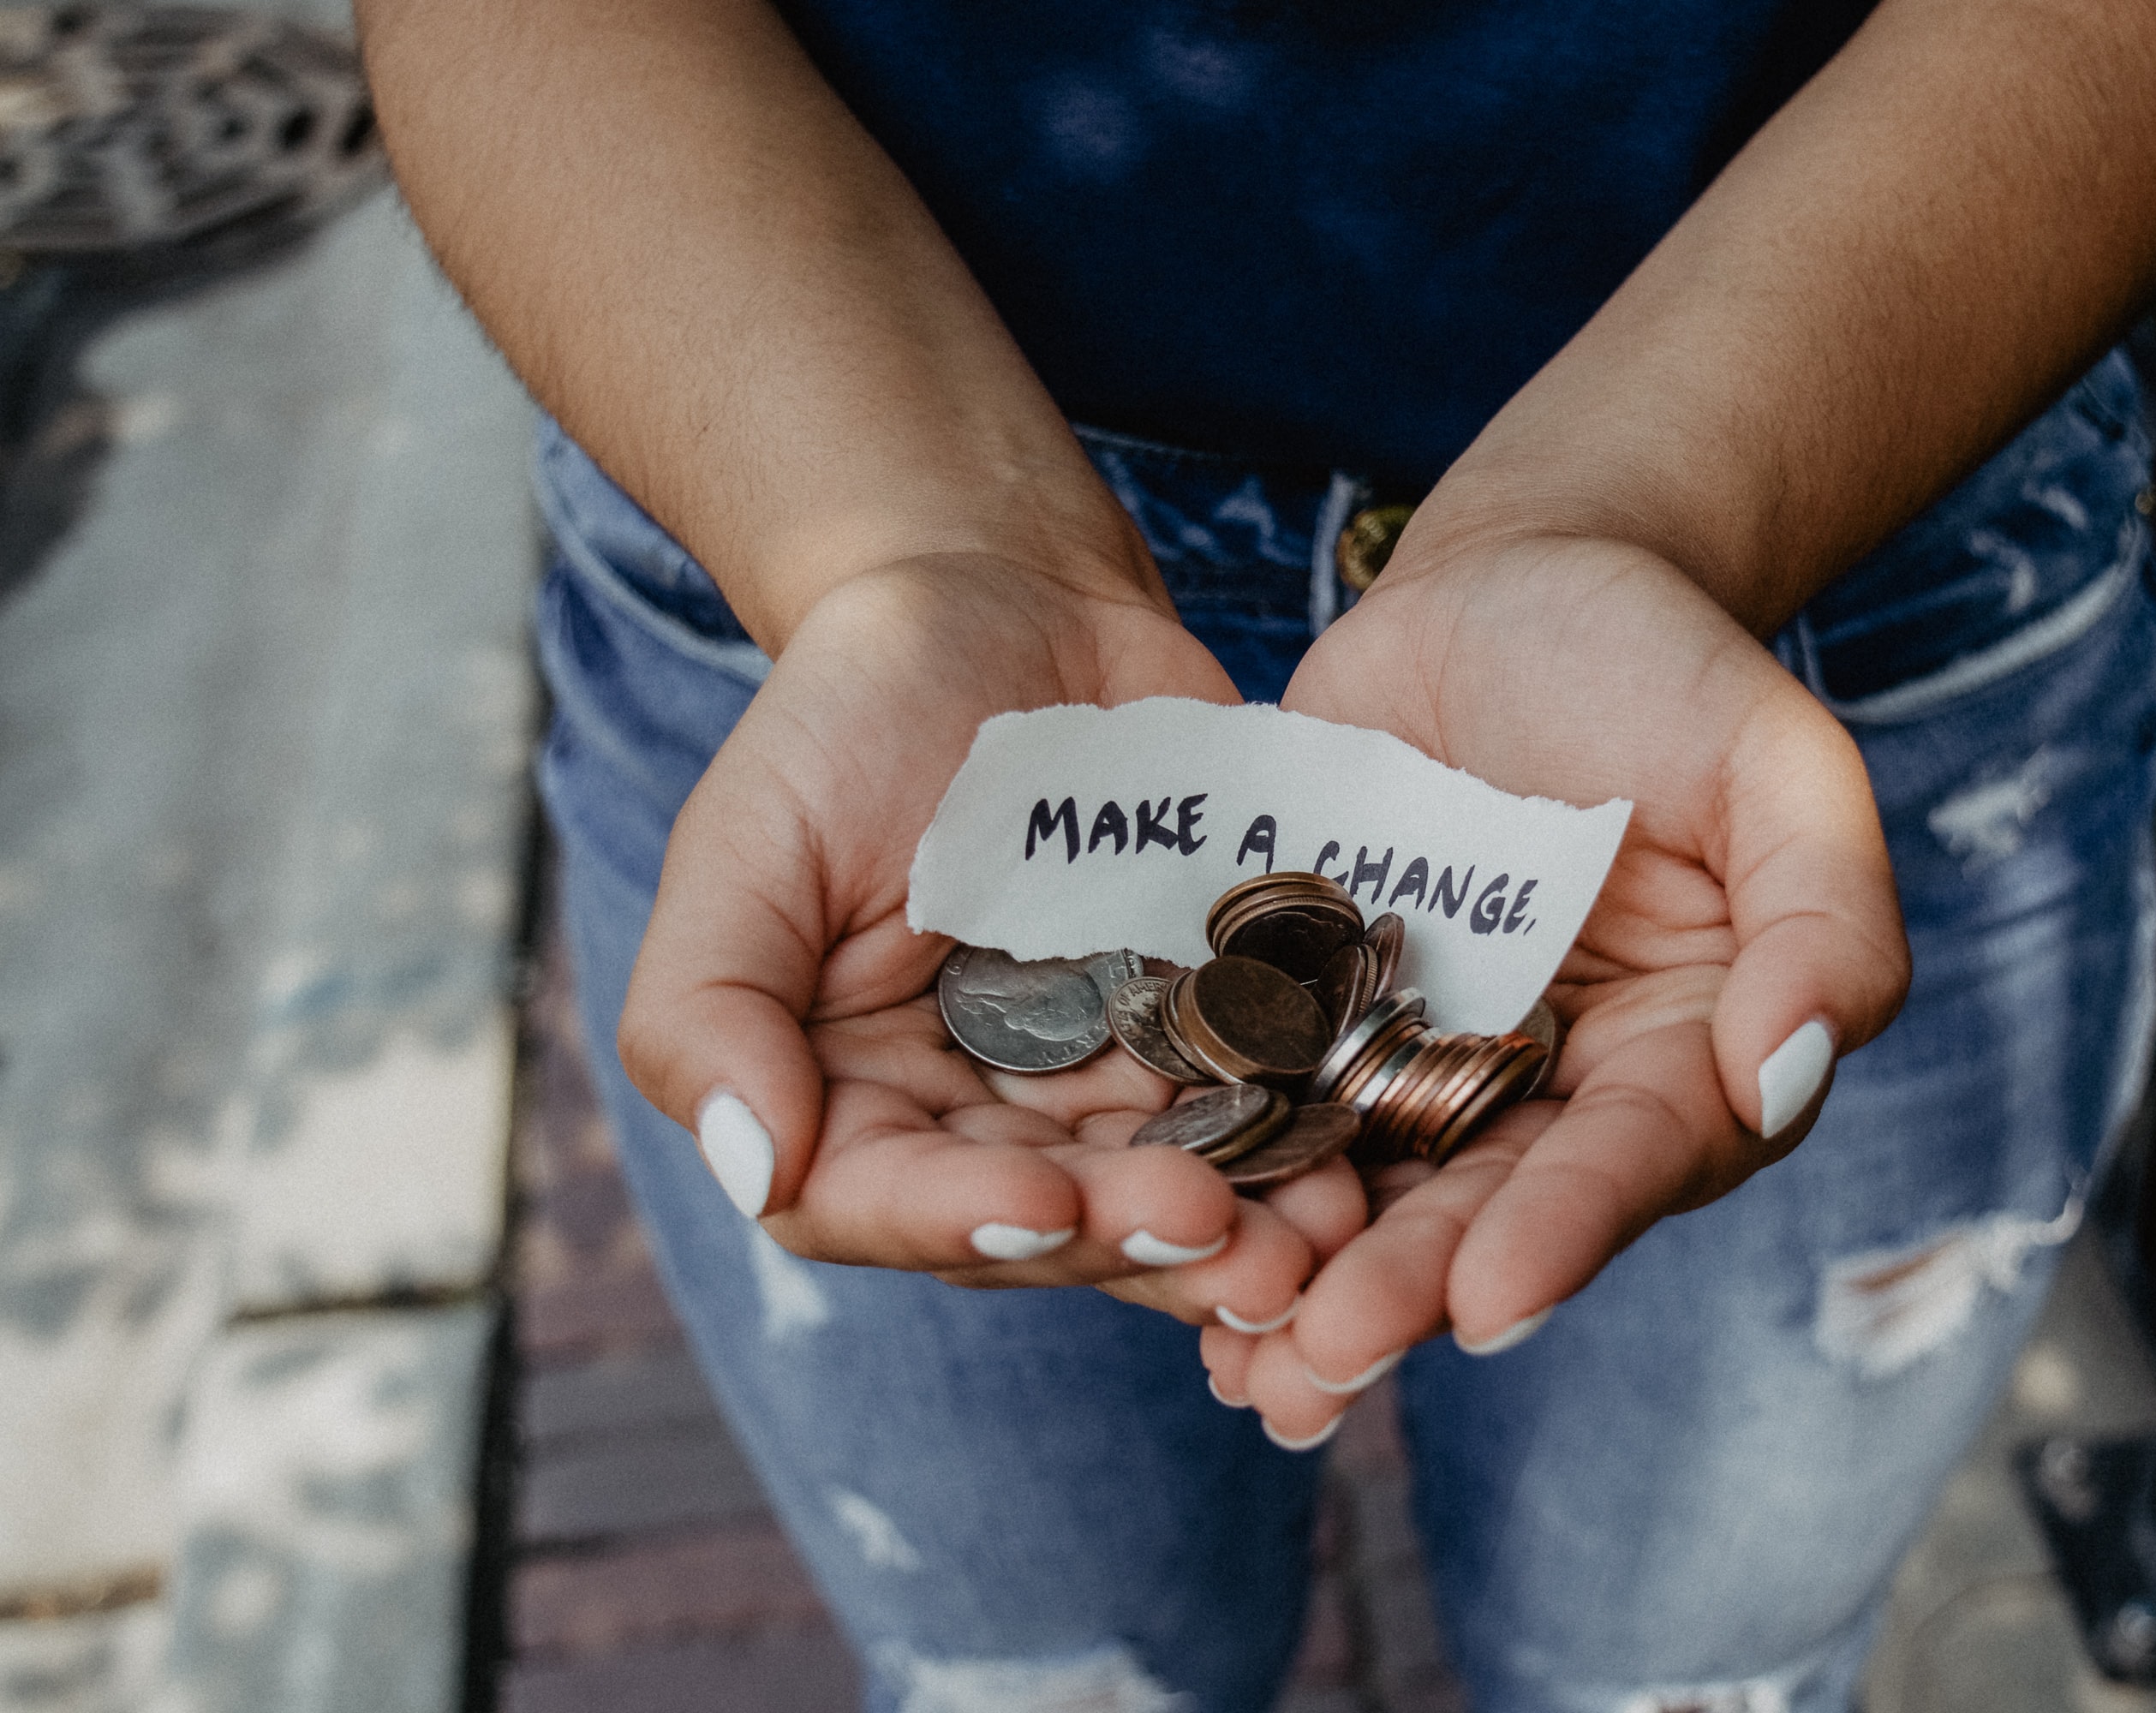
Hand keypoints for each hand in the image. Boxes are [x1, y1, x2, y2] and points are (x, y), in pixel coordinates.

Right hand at [617, 555, 1361, 1323]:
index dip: (962, 1223)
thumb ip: (708, 1009)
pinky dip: (1306, 1141)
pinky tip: (1363, 1161)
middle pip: (1046, 1222)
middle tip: (1226, 1238)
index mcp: (847, 1096)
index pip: (881, 1203)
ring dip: (1244, 1230)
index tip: (1048, 1206)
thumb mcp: (746, 841)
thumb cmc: (851, 713)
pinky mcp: (1208, 1029)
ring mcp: (1101, 1081)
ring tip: (1319, 1238)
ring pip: (1165, 1191)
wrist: (1008, 600)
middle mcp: (976, 1118)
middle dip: (1134, 1240)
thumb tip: (755, 1167)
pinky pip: (1259, 1106)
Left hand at [1211, 535, 1909, 1440]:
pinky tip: (1154, 1242)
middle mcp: (1552, 1088)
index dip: (1565, 1231)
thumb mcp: (1778, 763)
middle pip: (1485, 1206)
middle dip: (1407, 1288)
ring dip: (1303, 1277)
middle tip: (1324, 1357)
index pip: (1632, 1158)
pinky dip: (1220, 1172)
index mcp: (1682, 1055)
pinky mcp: (1312, 1011)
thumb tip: (1787, 1073)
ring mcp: (1423, 1055)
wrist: (1513, 582)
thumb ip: (1823, 918)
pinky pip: (1264, 1103)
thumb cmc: (1666, 664)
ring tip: (1238, 1360)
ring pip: (1367, 1188)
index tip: (1491, 1301)